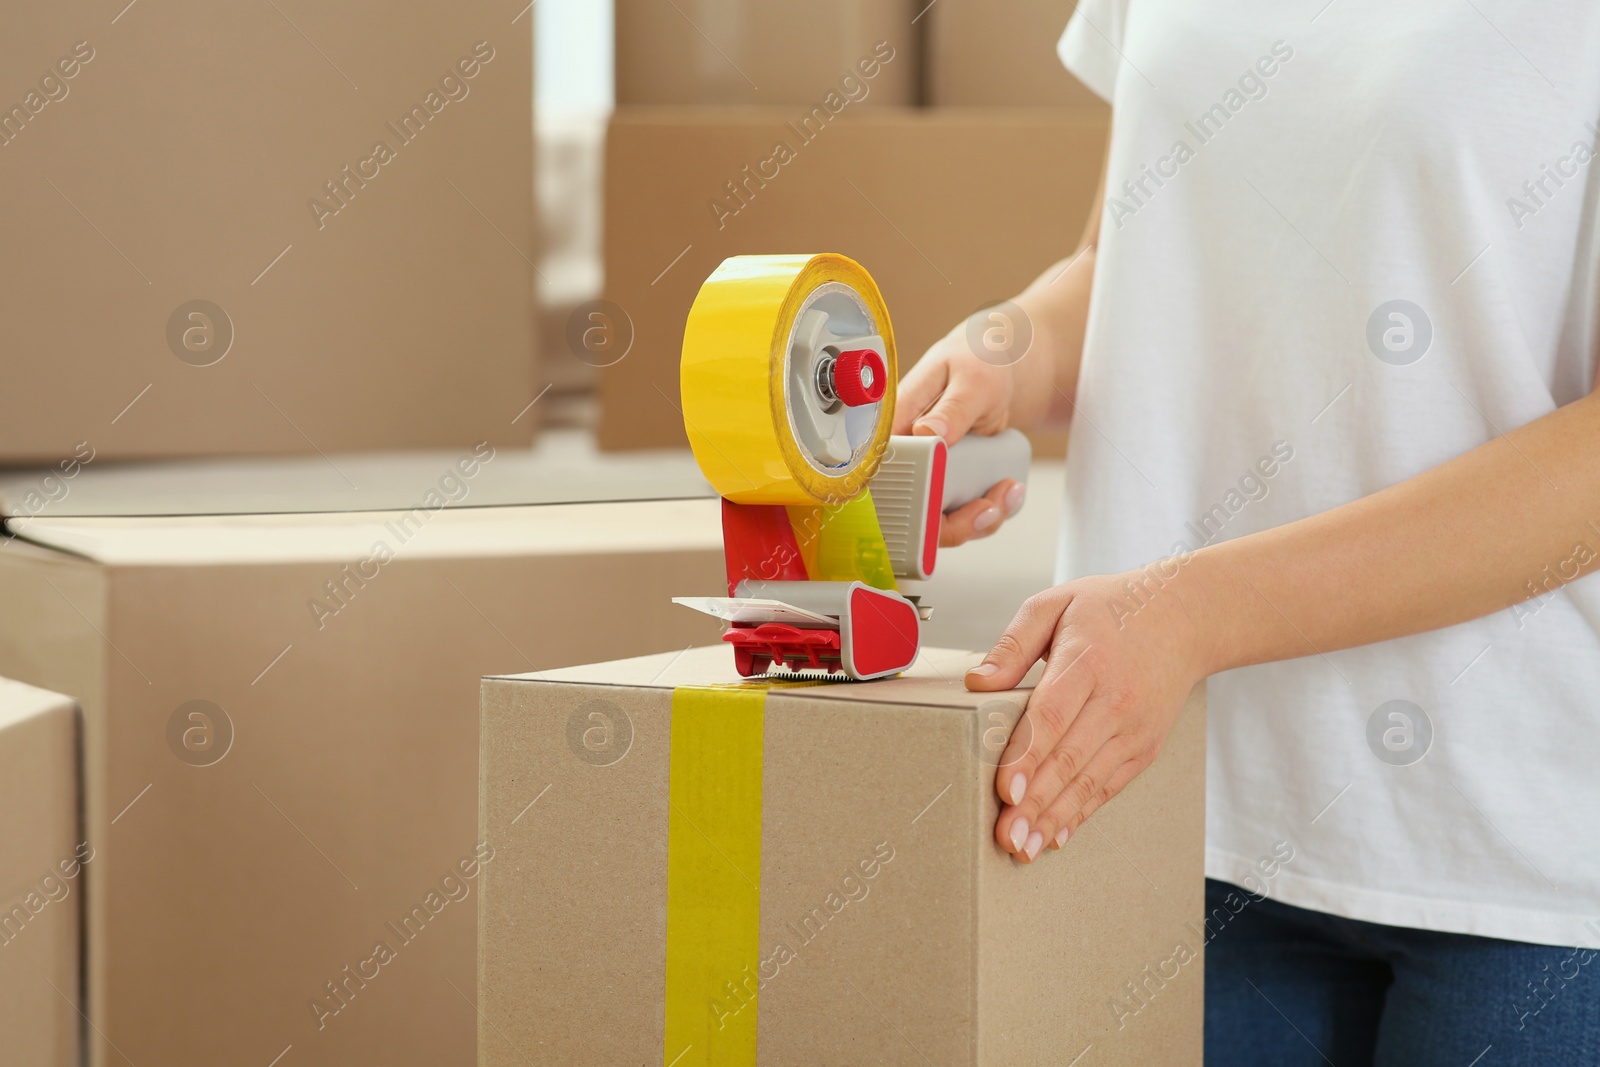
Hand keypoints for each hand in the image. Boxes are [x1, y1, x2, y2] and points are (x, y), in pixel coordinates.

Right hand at [895, 320, 1026, 545]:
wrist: (998, 366)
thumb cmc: (979, 361)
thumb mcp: (973, 379)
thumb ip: (954, 407)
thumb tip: (927, 434)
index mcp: (896, 424)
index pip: (884, 472)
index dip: (906, 498)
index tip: (940, 500)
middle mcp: (907, 454)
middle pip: (910, 510)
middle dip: (952, 522)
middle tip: (989, 508)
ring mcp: (928, 472)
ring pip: (938, 521)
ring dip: (977, 521)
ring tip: (1008, 492)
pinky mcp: (949, 483)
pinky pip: (961, 514)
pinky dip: (988, 513)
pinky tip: (1009, 491)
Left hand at [965, 570, 1209, 861]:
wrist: (1186, 617)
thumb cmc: (1111, 608)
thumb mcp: (1057, 603)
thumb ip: (1014, 642)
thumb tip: (978, 682)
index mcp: (1088, 661)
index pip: (1052, 715)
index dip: (1027, 756)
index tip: (1004, 789)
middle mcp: (1115, 700)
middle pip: (1069, 759)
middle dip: (1034, 803)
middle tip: (1005, 837)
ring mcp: (1134, 728)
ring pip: (1089, 781)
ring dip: (1054, 818)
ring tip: (1024, 848)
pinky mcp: (1144, 746)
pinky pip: (1109, 786)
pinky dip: (1081, 814)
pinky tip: (1055, 835)